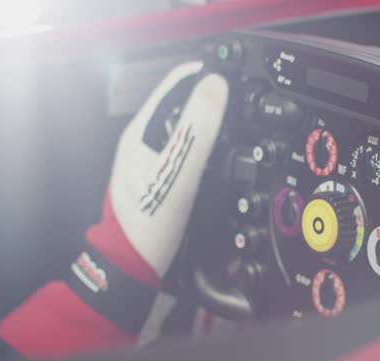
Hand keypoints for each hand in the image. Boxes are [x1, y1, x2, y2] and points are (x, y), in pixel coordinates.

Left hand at [83, 62, 228, 289]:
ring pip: (190, 128)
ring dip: (214, 124)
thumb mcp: (178, 174)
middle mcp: (146, 139)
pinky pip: (191, 150)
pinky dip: (210, 148)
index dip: (210, 74)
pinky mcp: (164, 176)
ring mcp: (154, 158)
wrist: (133, 267)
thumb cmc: (148, 224)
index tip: (240, 79)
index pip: (179, 81)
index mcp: (143, 129)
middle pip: (187, 103)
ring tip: (240, 130)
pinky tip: (224, 159)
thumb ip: (197, 129)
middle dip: (216, 100)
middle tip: (247, 107)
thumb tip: (216, 86)